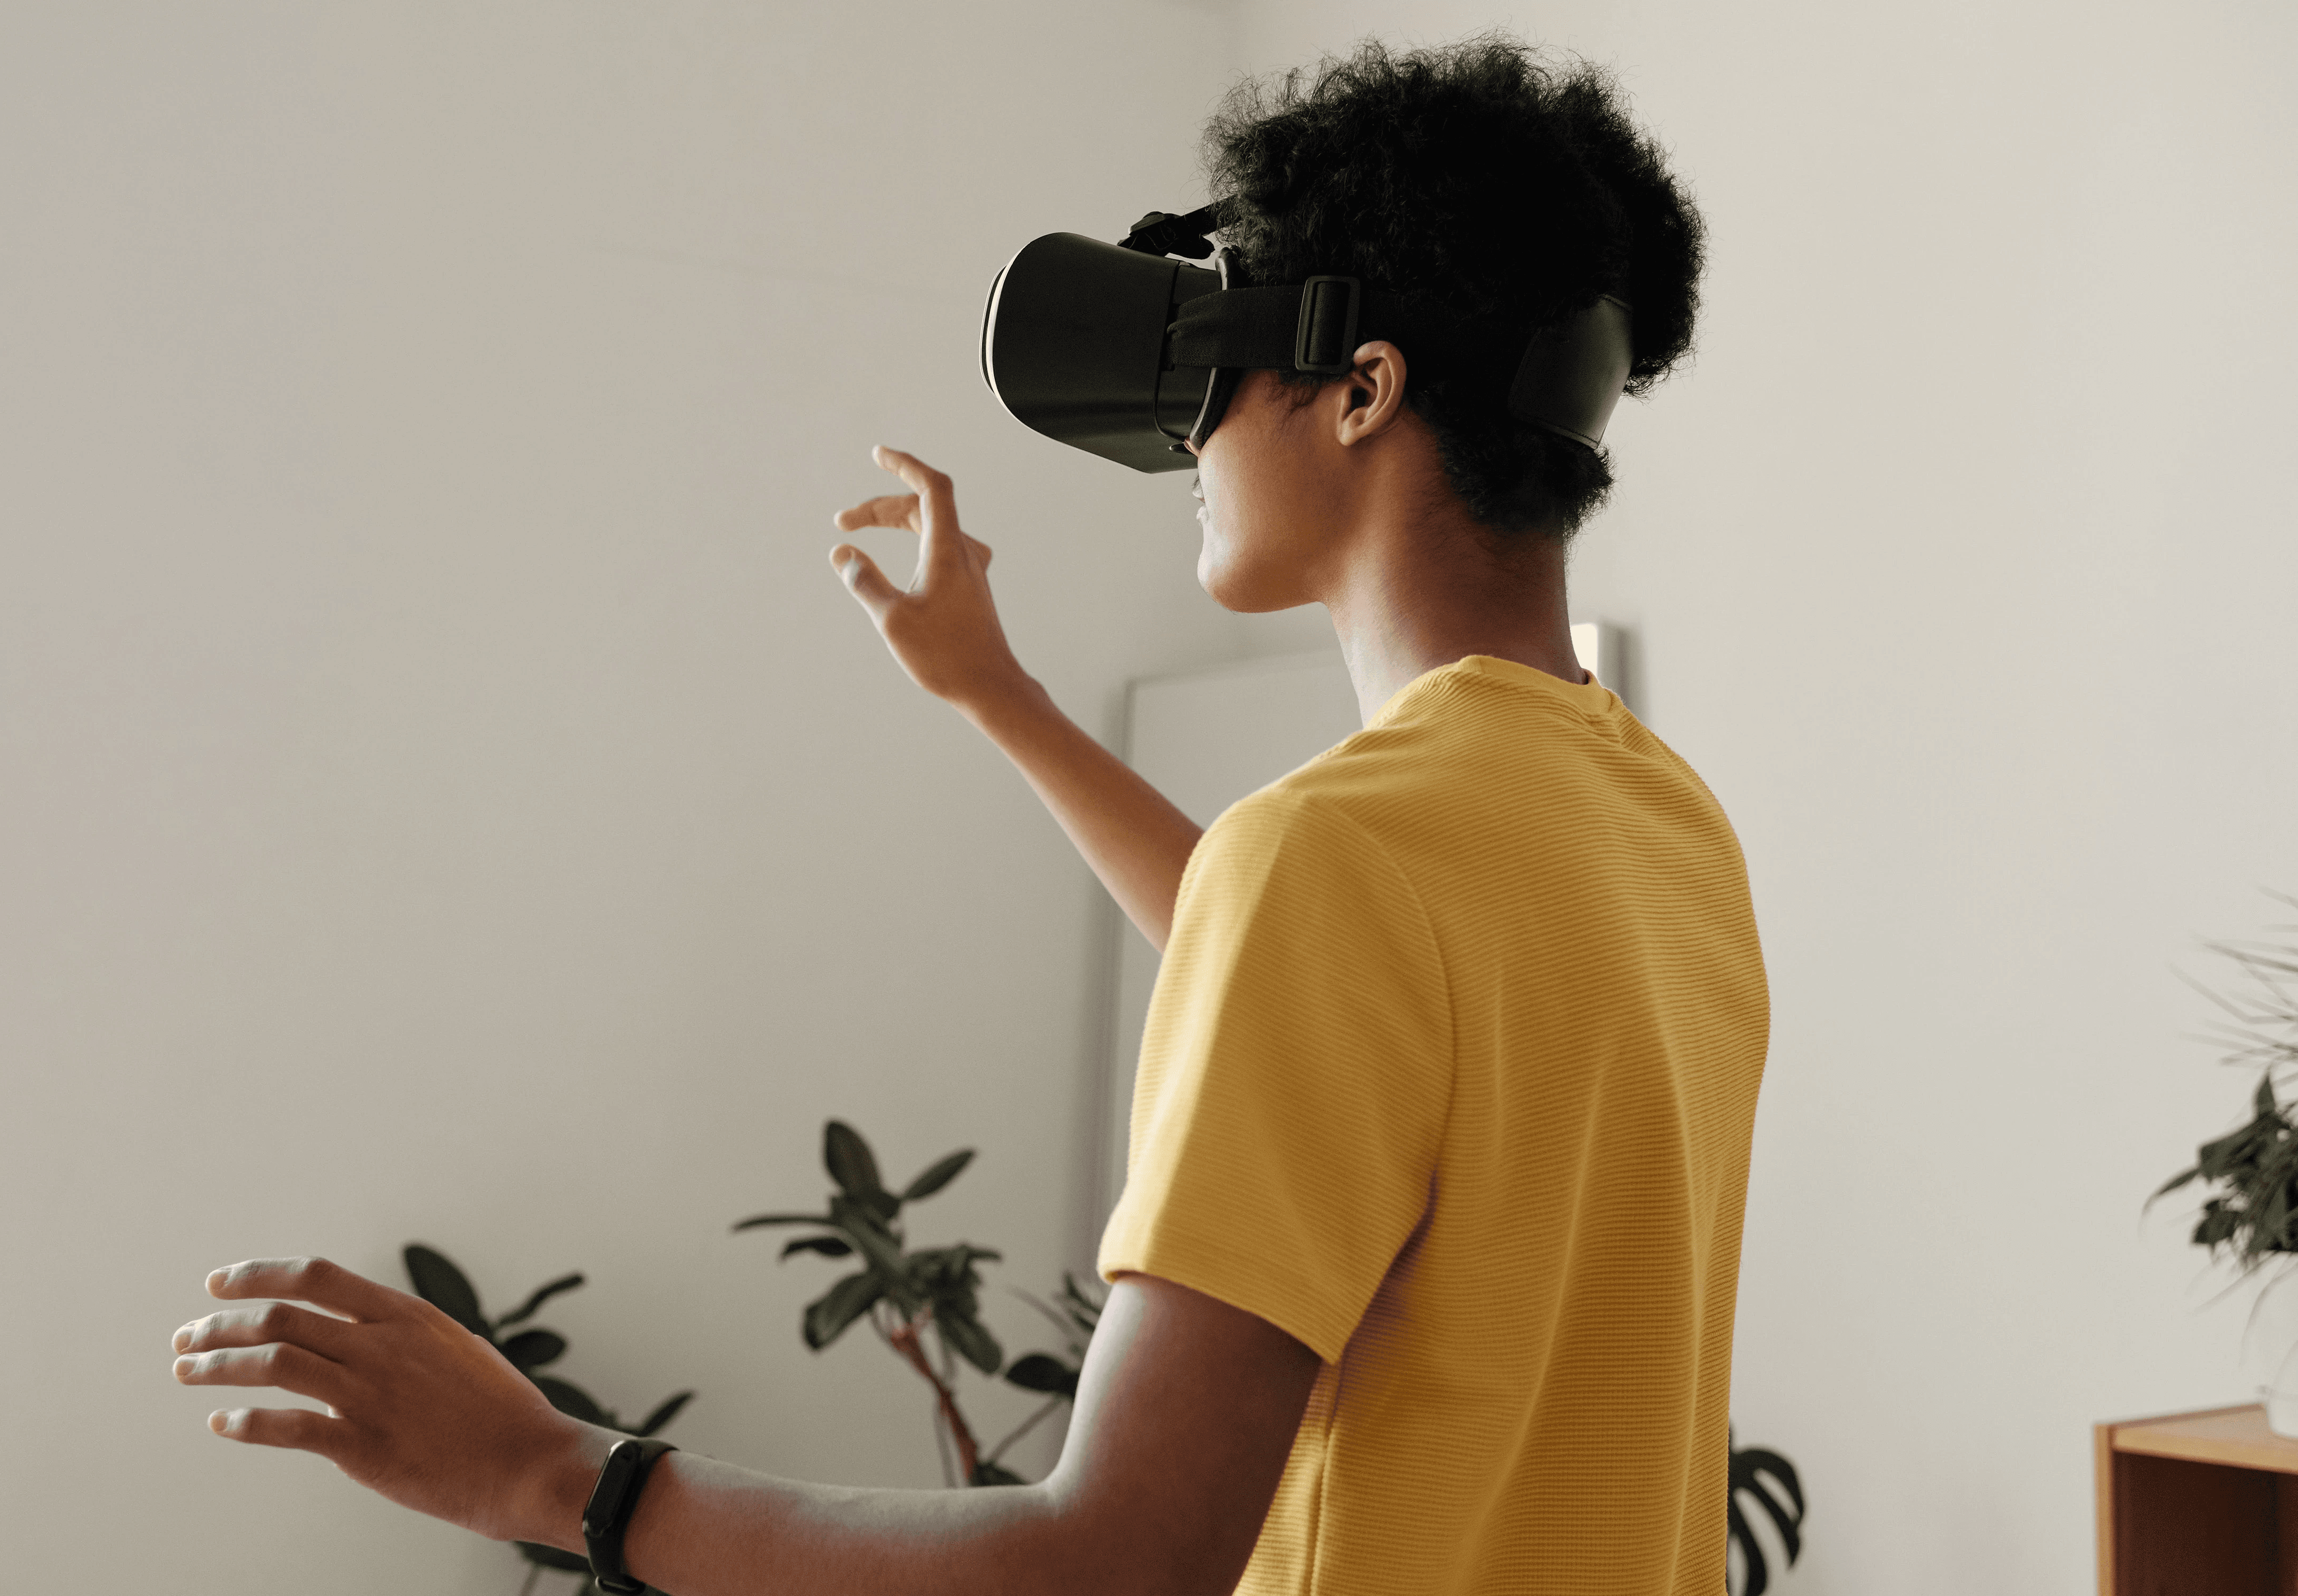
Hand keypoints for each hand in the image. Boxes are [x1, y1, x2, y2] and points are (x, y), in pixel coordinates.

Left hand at [173, 1256, 602, 1545]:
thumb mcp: (455, 1348)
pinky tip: (224, 1423)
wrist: (530, 1462)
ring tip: (190, 1371)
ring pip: (274, 1362)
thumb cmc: (500, 1411)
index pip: (316, 1277)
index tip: (220, 1284)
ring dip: (219, 1365)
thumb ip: (404, 1337)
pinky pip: (287, 1427)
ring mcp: (371, 1394)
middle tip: (190, 1336)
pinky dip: (245, 1423)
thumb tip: (362, 1332)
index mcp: (405, 1317)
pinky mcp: (363, 1445)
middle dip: (220, 1324)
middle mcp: (382, 1347)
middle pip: (280, 1317)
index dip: (258, 1275)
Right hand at [831, 446, 1030, 713]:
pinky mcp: (972, 584)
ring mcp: (972, 567)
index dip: (905, 464)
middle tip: (842, 523)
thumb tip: (841, 554)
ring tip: (860, 529)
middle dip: (880, 507)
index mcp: (948, 550)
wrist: (990, 687)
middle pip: (922, 506)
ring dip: (897, 521)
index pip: (930, 487)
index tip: (878, 454)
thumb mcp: (891, 618)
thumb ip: (863, 581)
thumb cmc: (944, 656)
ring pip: (932, 525)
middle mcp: (965, 551)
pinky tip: (909, 550)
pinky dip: (916, 537)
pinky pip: (942, 543)